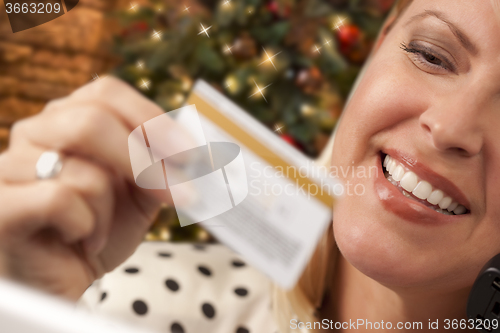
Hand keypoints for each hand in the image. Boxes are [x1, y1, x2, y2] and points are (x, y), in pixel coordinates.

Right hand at [0, 77, 189, 299]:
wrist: (57, 279)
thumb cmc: (95, 231)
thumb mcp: (138, 195)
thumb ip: (159, 167)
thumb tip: (192, 153)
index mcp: (67, 119)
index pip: (107, 92)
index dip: (152, 119)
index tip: (190, 152)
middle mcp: (35, 133)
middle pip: (93, 120)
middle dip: (146, 162)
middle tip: (182, 193)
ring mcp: (9, 166)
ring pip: (85, 170)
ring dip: (109, 209)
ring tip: (99, 229)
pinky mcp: (1, 204)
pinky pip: (61, 199)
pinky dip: (86, 227)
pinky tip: (79, 240)